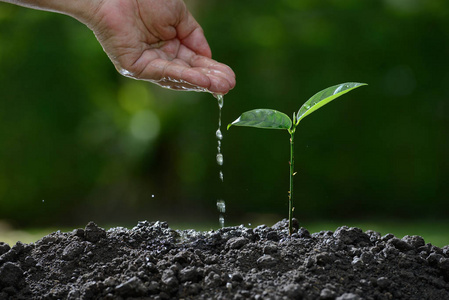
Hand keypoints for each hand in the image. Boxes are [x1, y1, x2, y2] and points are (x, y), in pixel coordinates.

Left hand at [86, 0, 234, 93]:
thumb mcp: (179, 17)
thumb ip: (194, 37)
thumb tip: (207, 57)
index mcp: (170, 45)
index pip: (193, 62)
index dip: (211, 69)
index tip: (229, 77)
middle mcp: (160, 57)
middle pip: (188, 73)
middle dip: (210, 80)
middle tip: (229, 85)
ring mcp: (148, 64)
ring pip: (179, 77)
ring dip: (201, 82)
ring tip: (221, 86)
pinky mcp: (135, 68)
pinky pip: (164, 73)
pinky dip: (185, 77)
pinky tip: (203, 81)